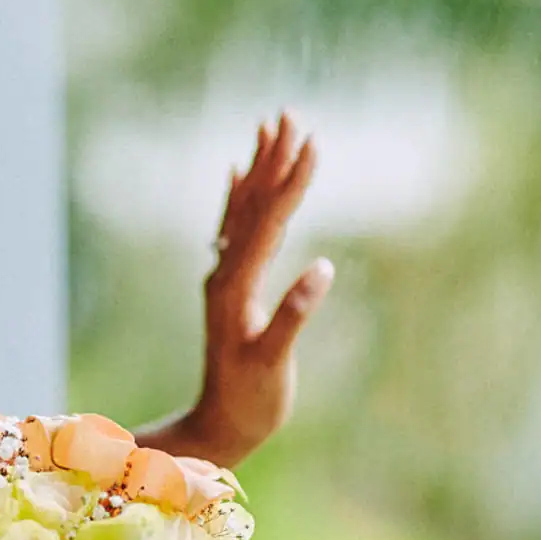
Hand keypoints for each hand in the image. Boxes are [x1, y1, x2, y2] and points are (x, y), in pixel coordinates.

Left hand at [188, 112, 332, 465]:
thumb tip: (322, 269)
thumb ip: (293, 316)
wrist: (217, 426)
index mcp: (236, 287)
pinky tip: (236, 176)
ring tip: (267, 128)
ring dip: (257, 169)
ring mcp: (222, 280)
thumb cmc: (251, 402)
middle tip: (288, 113)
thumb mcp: (273, 363)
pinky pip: (232, 230)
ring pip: (241, 211)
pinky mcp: (227, 288)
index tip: (311, 142)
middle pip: (251, 205)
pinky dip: (237, 199)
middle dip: (272, 159)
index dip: (291, 181)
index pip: (269, 222)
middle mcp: (223, 275)